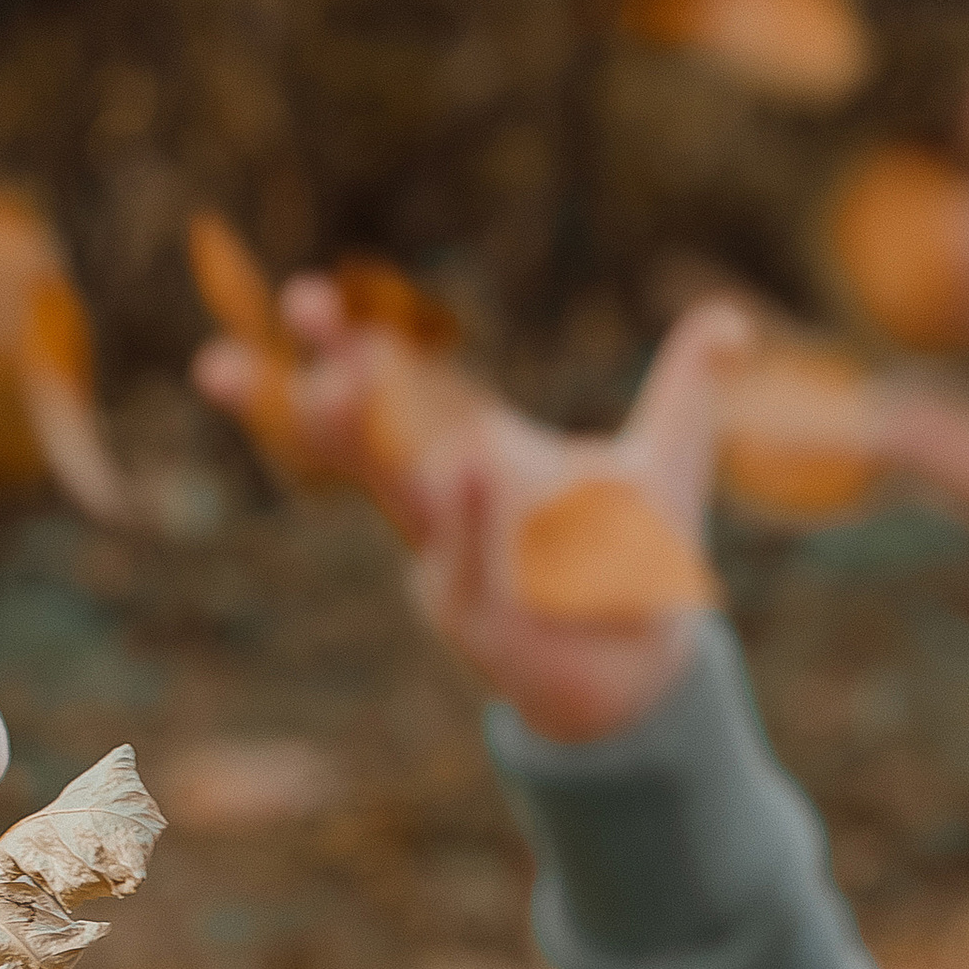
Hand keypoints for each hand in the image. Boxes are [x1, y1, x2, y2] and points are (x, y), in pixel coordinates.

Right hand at [196, 287, 752, 743]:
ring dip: (364, 448)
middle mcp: (449, 508)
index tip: (301, 302)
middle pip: (364, 444)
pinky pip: (466, 572)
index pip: (399, 390)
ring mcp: (456, 566)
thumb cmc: (637, 564)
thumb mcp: (669, 460)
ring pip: (400, 504)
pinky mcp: (483, 625)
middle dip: (307, 398)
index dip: (347, 346)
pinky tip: (467, 470)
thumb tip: (731, 319)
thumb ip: (685, 384)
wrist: (650, 666)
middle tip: (237, 353)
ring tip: (335, 382)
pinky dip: (467, 525)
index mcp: (475, 453)